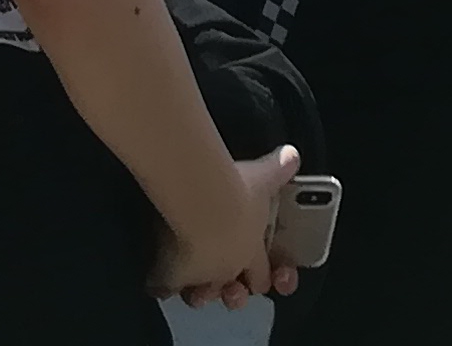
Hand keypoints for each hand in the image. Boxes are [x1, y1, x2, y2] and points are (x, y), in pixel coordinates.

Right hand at [155, 146, 299, 306]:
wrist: (204, 203)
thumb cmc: (235, 193)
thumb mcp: (263, 178)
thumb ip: (279, 170)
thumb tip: (292, 156)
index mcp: (250, 250)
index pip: (261, 276)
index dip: (261, 277)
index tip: (258, 276)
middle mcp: (226, 269)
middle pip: (233, 293)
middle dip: (233, 292)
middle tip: (229, 284)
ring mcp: (199, 276)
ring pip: (201, 295)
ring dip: (199, 292)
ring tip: (196, 284)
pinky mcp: (170, 275)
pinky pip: (163, 287)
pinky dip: (160, 283)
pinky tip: (159, 278)